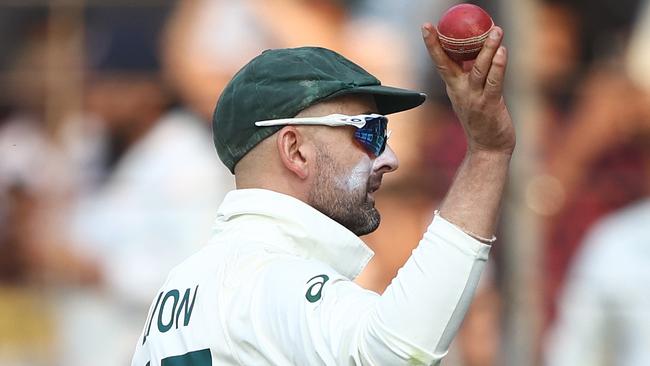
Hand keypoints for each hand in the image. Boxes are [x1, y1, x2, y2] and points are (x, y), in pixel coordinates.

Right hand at [422, 24, 514, 154]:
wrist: (488, 149)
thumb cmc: (482, 120)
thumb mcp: (472, 95)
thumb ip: (473, 75)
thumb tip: (480, 51)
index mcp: (454, 87)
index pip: (440, 62)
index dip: (433, 44)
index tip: (426, 26)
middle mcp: (460, 91)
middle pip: (447, 63)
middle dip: (439, 43)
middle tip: (434, 24)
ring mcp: (474, 98)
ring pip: (479, 69)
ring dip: (487, 48)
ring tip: (496, 30)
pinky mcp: (490, 104)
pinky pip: (494, 81)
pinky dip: (498, 66)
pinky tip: (502, 51)